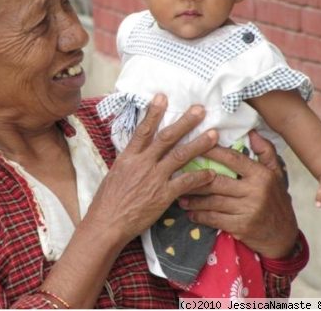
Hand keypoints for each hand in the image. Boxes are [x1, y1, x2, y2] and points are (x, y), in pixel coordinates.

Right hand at [85, 94, 218, 244]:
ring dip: (199, 144)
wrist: (107, 223)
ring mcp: (153, 178)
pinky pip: (185, 183)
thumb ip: (130, 160)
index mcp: (128, 157)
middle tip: (200, 109)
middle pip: (166, 138)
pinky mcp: (162, 196)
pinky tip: (212, 173)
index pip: (143, 129)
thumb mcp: (115, 173)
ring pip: (180, 156)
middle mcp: (142, 163)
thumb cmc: (108, 200)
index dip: (153, 112)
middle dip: (185, 122)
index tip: (162, 96)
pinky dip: (200, 177)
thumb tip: (140, 149)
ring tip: (213, 134)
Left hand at [178, 130, 299, 258]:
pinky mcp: (240, 227)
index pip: (232, 159)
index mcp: (261, 175)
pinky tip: (190, 213)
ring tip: (179, 194)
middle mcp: (254, 191)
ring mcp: (247, 210)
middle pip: (217, 181)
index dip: (211, 151)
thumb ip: (265, 151)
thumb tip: (251, 130)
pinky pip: (214, 219)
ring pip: (212, 201)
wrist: (284, 236)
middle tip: (176, 173)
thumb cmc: (277, 200)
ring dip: (193, 199)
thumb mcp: (276, 173)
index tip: (194, 144)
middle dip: (194, 178)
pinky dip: (200, 216)